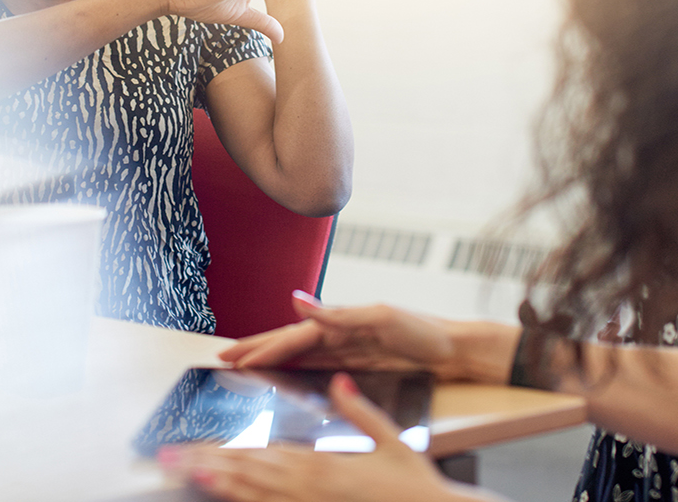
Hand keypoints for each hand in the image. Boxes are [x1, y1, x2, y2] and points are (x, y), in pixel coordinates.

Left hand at [162, 373, 458, 501]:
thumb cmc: (415, 485)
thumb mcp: (392, 439)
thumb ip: (360, 410)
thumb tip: (339, 381)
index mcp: (323, 467)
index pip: (262, 454)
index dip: (224, 449)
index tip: (194, 443)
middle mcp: (310, 490)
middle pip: (247, 476)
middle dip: (205, 466)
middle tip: (167, 459)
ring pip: (253, 498)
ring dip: (216, 487)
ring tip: (184, 476)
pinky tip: (224, 498)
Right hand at [219, 293, 458, 375]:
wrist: (454, 350)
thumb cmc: (424, 330)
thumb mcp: (381, 316)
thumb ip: (338, 313)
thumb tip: (298, 300)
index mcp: (341, 320)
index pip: (293, 336)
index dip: (263, 347)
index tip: (236, 357)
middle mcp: (339, 333)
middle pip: (288, 342)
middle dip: (256, 348)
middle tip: (223, 357)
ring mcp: (347, 350)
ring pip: (299, 357)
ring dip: (270, 360)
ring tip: (242, 366)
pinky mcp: (358, 366)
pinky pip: (317, 369)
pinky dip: (295, 372)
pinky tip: (282, 378)